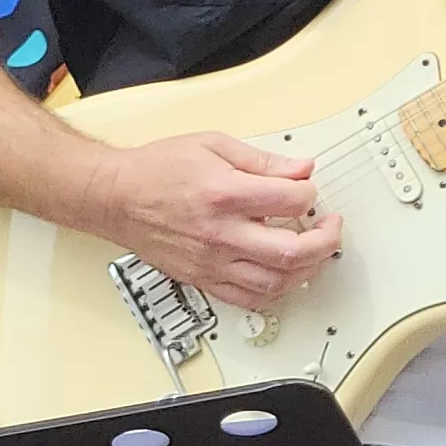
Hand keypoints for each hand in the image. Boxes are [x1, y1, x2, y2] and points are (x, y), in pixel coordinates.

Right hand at [103, 133, 338, 310]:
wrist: (115, 197)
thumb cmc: (156, 170)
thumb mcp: (213, 146)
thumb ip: (263, 160)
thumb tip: (302, 168)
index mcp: (223, 194)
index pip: (291, 201)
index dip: (311, 194)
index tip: (309, 190)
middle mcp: (219, 233)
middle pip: (291, 252)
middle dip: (325, 240)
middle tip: (330, 227)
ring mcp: (210, 261)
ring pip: (275, 283)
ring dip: (307, 270)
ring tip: (315, 252)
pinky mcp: (201, 279)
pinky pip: (248, 299)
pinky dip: (276, 291)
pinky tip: (285, 275)